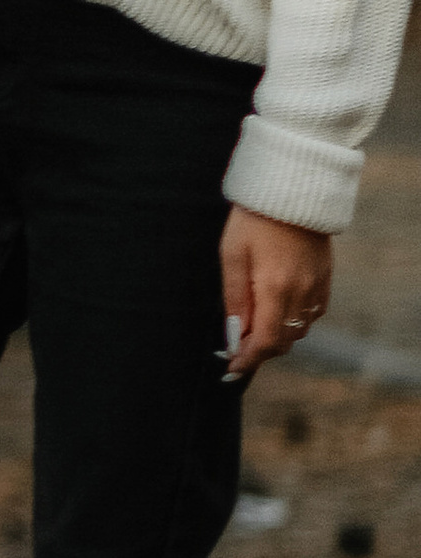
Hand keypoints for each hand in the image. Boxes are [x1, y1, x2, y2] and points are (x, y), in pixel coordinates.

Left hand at [218, 206, 332, 382]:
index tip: (232, 368)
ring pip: (299, 330)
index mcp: (275, 288)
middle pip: (283, 341)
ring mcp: (317, 287)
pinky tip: (277, 311)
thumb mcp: (232, 254)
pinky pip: (312, 314)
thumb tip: (234, 333)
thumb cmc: (254, 219)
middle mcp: (301, 293)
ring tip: (253, 331)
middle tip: (237, 350)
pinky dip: (294, 321)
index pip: (265, 342)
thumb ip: (235, 298)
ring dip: (277, 337)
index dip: (248, 359)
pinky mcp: (325, 278)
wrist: (293, 189)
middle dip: (260, 351)